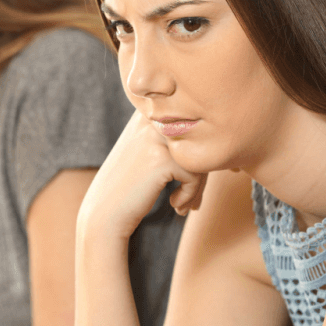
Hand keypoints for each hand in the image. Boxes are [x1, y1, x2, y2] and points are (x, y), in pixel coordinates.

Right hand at [77, 110, 206, 247]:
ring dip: (198, 186)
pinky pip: (195, 175)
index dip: (198, 152)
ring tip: (185, 204)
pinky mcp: (161, 159)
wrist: (104, 213)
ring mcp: (155, 137)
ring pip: (200, 156)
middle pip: (198, 137)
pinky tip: (175, 206)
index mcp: (146, 112)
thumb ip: (172, 138)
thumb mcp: (146, 152)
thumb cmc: (129, 187)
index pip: (190, 123)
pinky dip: (191, 194)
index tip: (193, 179)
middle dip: (201, 171)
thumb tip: (220, 137)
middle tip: (193, 197)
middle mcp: (149, 119)